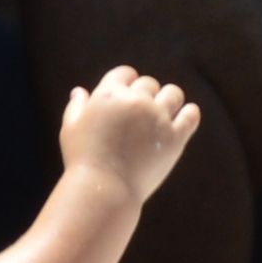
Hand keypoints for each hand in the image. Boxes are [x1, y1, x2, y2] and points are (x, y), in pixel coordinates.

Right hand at [56, 64, 207, 205]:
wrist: (104, 189)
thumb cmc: (83, 160)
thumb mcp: (70, 129)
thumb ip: (76, 106)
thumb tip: (79, 91)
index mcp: (110, 93)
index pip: (126, 73)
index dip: (127, 83)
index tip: (127, 96)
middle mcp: (136, 101)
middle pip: (149, 84)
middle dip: (145, 95)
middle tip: (141, 115)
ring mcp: (158, 118)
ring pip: (174, 94)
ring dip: (169, 100)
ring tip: (163, 115)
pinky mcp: (174, 138)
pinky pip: (191, 115)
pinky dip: (188, 114)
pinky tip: (183, 119)